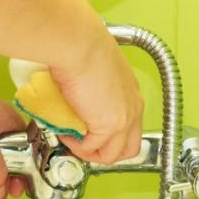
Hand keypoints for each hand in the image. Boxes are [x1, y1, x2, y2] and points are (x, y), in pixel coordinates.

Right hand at [49, 28, 143, 164]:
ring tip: (73, 142)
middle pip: (129, 146)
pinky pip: (91, 148)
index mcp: (131, 91)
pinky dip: (76, 146)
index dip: (111, 135)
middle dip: (106, 152)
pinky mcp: (110, 125)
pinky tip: (65, 133)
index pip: (131, 125)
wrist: (80, 43)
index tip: (92, 132)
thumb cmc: (83, 45)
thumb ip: (92, 85)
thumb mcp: (94, 68)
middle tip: (85, 146)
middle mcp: (133, 106)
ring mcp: (124, 118)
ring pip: (114, 154)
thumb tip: (75, 92)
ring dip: (91, 153)